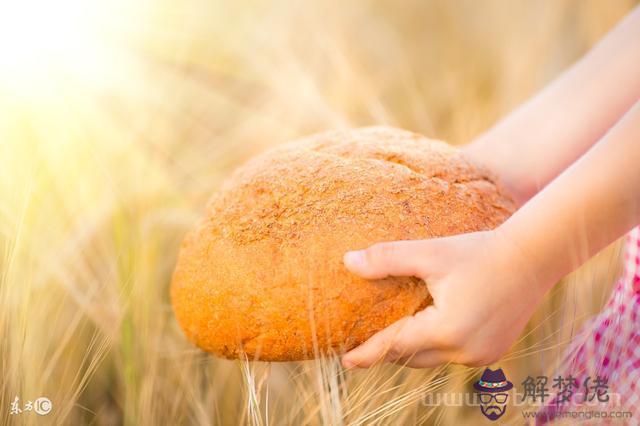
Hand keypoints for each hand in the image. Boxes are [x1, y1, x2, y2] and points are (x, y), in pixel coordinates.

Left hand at [341, 229, 547, 367]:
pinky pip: (453, 354)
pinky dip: (436, 345)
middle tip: (363, 344)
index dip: (369, 354)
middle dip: (388, 351)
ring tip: (391, 335)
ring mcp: (483, 355)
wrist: (534, 256)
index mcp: (447, 330)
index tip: (345, 360)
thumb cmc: (480, 252)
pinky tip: (427, 328)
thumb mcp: (430, 253)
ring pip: (433, 358)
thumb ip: (388, 259)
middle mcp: (465, 351)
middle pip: (413, 357)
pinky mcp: (494, 351)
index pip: (395, 346)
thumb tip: (348, 261)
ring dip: (412, 348)